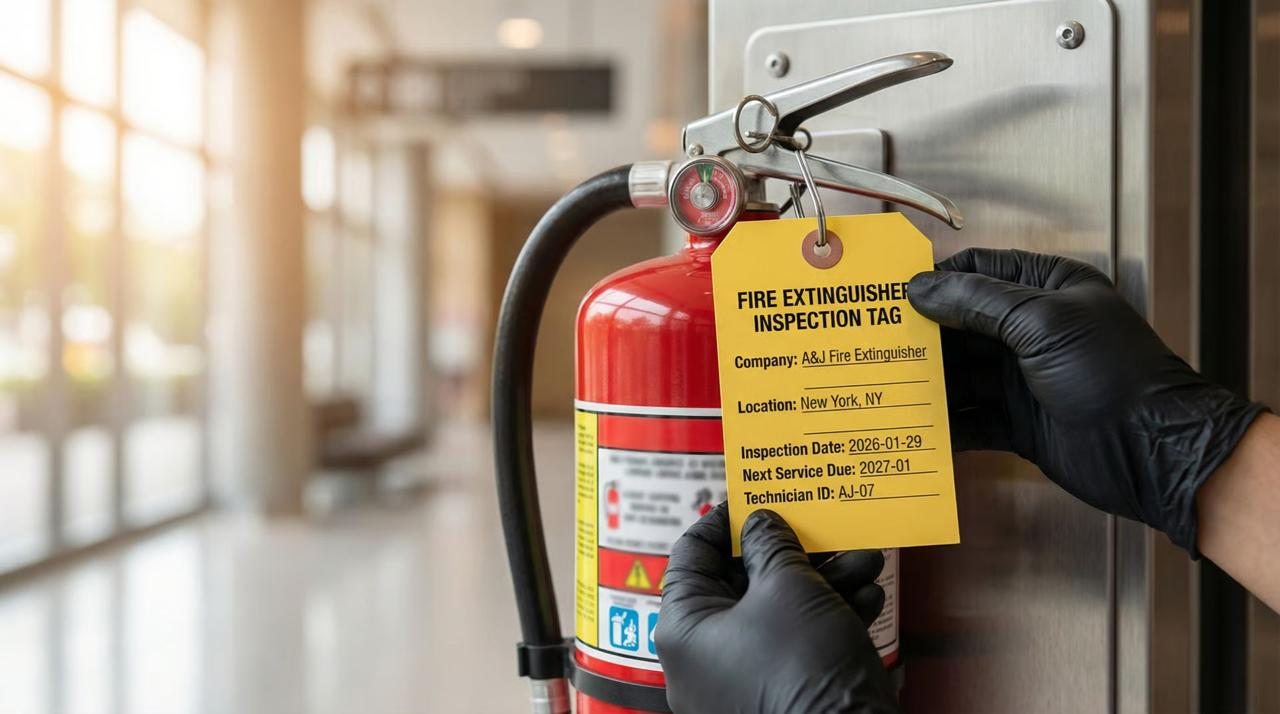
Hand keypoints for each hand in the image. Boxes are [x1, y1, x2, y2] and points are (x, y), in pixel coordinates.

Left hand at [656, 504, 897, 713]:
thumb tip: (763, 523)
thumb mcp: (787, 587)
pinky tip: (866, 596)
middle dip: (794, 551)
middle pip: (742, 581)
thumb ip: (772, 544)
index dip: (726, 520)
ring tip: (864, 559)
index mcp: (684, 628)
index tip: (755, 497)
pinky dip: (831, 616)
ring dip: (825, 579)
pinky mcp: (781, 693)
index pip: (691, 554)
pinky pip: (799, 643)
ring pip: (779, 610)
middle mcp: (704, 657)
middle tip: (823, 527)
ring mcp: (742, 680)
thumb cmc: (802, 670)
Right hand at [907, 248, 1265, 552]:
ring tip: (884, 384)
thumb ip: (977, 302)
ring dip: (928, 382)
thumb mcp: (1042, 322)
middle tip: (875, 341)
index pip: (978, 272)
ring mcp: (1025, 379)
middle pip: (962, 325)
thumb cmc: (1114, 375)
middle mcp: (1033, 331)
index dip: (934, 281)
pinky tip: (916, 428)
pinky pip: (970, 419)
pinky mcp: (1019, 423)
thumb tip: (922, 288)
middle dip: (922, 335)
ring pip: (961, 374)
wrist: (1152, 450)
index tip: (892, 295)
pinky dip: (945, 425)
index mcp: (1047, 290)